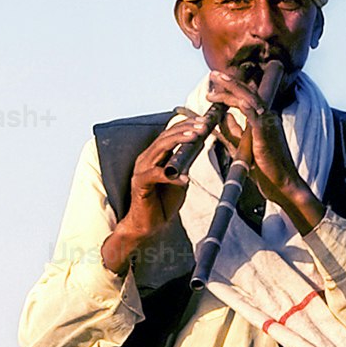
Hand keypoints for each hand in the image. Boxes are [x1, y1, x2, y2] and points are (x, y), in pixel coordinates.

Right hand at [102, 118, 202, 272]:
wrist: (147, 225)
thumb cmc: (162, 202)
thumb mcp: (179, 178)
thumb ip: (185, 163)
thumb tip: (200, 144)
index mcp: (154, 155)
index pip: (170, 134)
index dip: (187, 125)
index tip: (205, 121)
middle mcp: (146, 158)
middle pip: (166, 136)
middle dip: (186, 128)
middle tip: (203, 125)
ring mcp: (141, 170)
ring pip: (160, 148)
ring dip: (179, 140)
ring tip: (196, 136)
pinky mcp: (140, 184)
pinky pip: (156, 175)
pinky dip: (171, 176)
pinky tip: (185, 179)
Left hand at [203, 69, 323, 233]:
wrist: (283, 185)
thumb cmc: (267, 170)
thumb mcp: (244, 147)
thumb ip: (233, 132)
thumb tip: (222, 117)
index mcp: (263, 120)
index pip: (247, 98)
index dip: (231, 90)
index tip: (214, 87)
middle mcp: (267, 117)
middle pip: (248, 93)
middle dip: (229, 82)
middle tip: (213, 74)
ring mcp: (268, 123)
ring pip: (249, 97)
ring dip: (231, 88)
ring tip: (216, 80)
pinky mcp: (265, 132)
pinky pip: (251, 112)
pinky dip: (238, 103)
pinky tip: (226, 98)